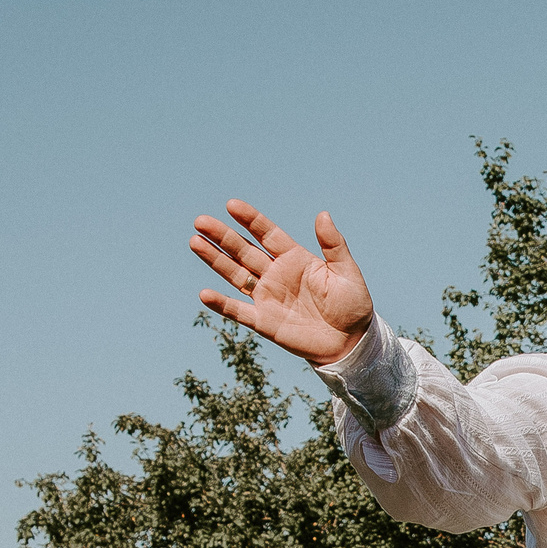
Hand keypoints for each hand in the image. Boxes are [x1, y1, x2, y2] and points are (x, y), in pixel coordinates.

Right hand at [191, 200, 373, 367]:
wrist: (351, 342)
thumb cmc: (352, 305)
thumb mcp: (347, 272)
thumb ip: (333, 245)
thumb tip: (323, 214)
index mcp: (295, 258)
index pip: (267, 234)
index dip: (250, 220)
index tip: (231, 205)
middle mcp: (276, 274)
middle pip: (243, 251)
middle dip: (223, 236)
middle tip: (200, 221)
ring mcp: (267, 297)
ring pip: (235, 275)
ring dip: (215, 260)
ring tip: (194, 242)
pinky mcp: (264, 322)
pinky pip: (239, 312)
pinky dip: (222, 304)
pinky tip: (205, 294)